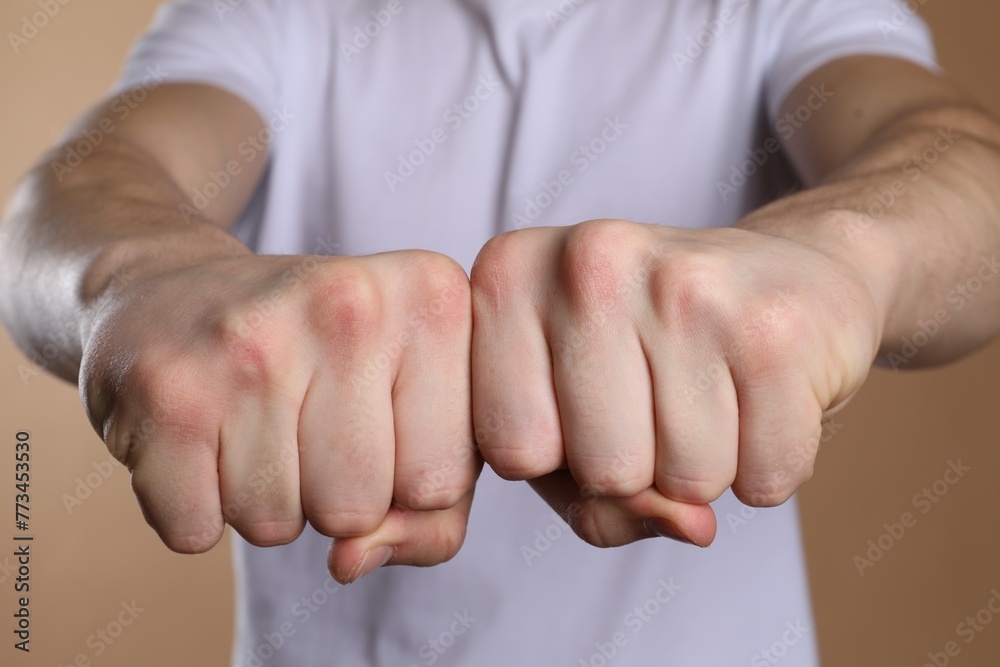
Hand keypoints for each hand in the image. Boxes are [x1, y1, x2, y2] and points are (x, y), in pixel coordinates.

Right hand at [80, 250, 477, 581]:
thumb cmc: (321, 367)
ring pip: (277, 526)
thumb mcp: (411, 413)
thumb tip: (352, 562)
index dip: (406, 480)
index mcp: (434, 295)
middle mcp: (351, 302)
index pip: (448, 481)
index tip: (377, 419)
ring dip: (263, 499)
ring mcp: (253, 342)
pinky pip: (197, 531)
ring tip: (251, 421)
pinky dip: (194, 506)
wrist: (174, 294)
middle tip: (300, 418)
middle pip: (364, 509)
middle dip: (333, 495)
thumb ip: (436, 511)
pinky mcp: (167, 388)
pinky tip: (198, 434)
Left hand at [469, 219, 881, 546]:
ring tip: (710, 391)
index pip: (509, 452)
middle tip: (659, 398)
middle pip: (600, 471)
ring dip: (705, 466)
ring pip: (686, 483)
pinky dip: (768, 462)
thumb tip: (693, 526)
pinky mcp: (771, 323)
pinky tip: (758, 393)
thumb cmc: (651, 356)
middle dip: (638, 469)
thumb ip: (589, 500)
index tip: (580, 405)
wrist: (787, 274)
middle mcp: (588, 260)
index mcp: (509, 272)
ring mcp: (683, 284)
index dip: (556, 460)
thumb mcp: (575, 418)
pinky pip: (764, 477)